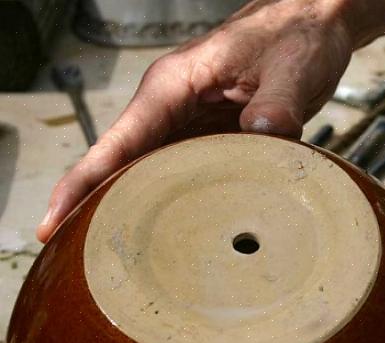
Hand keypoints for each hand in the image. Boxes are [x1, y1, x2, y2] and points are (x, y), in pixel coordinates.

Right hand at [37, 0, 354, 241]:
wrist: (314, 23)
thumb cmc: (296, 34)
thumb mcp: (291, 68)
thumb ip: (278, 103)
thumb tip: (263, 135)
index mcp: (175, 85)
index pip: (119, 140)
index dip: (83, 183)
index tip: (53, 222)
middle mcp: (173, 105)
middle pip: (123, 163)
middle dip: (98, 207)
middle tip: (84, 260)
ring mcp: (191, 121)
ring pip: (151, 171)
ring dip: (135, 208)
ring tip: (122, 259)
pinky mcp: (213, 133)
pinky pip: (184, 171)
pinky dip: (175, 199)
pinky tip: (175, 232)